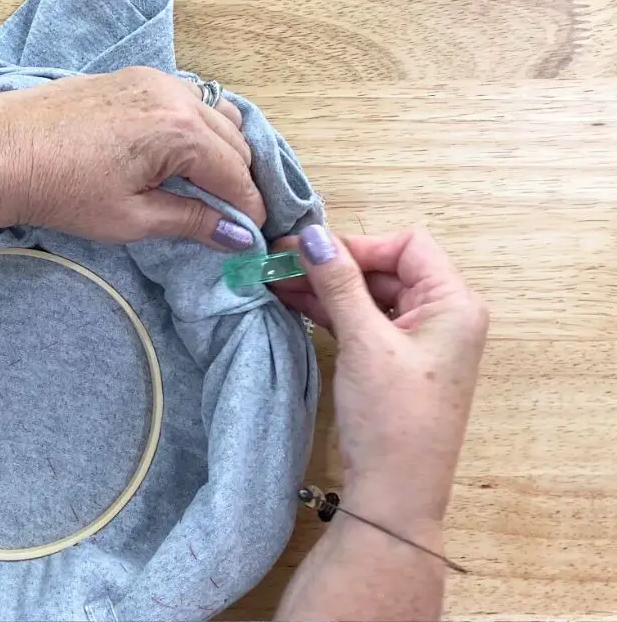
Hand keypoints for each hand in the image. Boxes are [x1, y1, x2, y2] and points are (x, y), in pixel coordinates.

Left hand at [0, 67, 265, 249]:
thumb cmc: (59, 188)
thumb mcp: (131, 217)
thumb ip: (190, 221)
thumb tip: (234, 236)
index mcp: (178, 130)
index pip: (236, 173)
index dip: (247, 210)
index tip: (249, 237)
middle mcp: (174, 96)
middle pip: (234, 143)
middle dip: (239, 182)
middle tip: (230, 219)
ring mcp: (153, 81)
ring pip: (214, 117)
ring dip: (221, 153)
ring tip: (208, 190)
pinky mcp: (132, 80)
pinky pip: (187, 102)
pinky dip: (196, 130)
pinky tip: (181, 158)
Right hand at [272, 226, 488, 520]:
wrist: (394, 494)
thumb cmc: (393, 418)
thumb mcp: (365, 341)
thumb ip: (339, 283)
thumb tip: (313, 235)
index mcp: (454, 304)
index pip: (407, 246)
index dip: (358, 245)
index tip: (309, 252)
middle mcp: (442, 317)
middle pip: (385, 269)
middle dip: (332, 265)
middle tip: (279, 262)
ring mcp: (418, 342)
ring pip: (368, 296)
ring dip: (325, 288)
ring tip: (274, 279)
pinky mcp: (395, 363)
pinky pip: (363, 322)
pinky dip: (331, 312)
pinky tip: (294, 303)